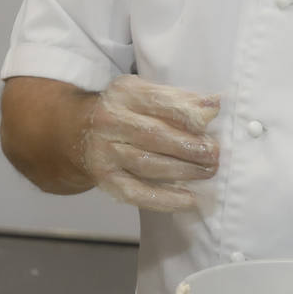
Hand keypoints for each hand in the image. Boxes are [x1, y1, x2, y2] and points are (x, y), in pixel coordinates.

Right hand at [78, 74, 219, 211]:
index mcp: (124, 94)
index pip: (158, 101)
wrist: (78, 132)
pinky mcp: (105, 179)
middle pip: (154, 135)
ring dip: (183, 171)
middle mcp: (111, 121)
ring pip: (148, 164)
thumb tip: (213, 106)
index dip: (186, 112)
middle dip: (189, 146)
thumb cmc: (125, 112)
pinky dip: (165, 199)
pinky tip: (189, 200)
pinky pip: (137, 193)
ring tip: (208, 172)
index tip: (211, 121)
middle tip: (214, 154)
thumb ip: (179, 99)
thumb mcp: (145, 95)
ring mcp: (105, 152)